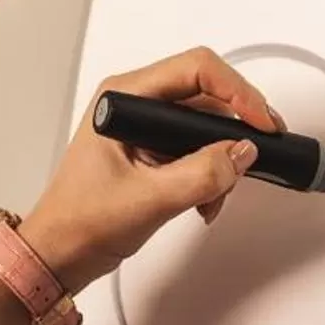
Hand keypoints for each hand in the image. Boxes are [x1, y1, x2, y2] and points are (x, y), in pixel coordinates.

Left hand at [19, 47, 282, 292]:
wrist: (61, 254)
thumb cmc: (79, 222)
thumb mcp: (149, 199)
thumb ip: (201, 174)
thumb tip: (242, 152)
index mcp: (123, 99)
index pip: (196, 70)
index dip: (237, 92)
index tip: (261, 124)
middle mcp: (135, 105)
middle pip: (207, 94)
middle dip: (238, 126)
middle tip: (263, 149)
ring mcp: (145, 128)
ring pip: (207, 125)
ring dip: (224, 158)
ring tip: (220, 192)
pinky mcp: (154, 150)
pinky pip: (199, 149)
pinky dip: (213, 173)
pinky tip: (207, 200)